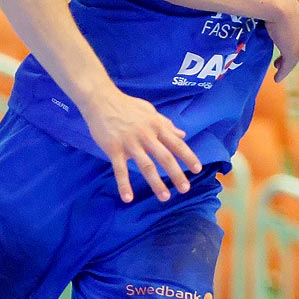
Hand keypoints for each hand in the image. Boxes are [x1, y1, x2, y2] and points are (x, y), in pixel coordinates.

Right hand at [83, 89, 204, 203]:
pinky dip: (124, 184)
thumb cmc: (127, 106)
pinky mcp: (113, 148)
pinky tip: (128, 198)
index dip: (188, 156)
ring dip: (156, 183)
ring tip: (165, 197)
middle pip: (165, 157)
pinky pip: (120, 169)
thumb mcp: (150, 111)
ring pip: (146, 166)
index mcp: (157, 126)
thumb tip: (182, 135)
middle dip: (176, 174)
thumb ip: (166, 124)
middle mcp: (146, 135)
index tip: (197, 169)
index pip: (176, 144)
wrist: (101, 100)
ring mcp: (130, 143)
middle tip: (185, 189)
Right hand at [266, 0, 298, 82]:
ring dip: (285, 66)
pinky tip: (276, 79)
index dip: (289, 42)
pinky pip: (288, 66)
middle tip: (278, 62)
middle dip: (289, 56)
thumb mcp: (276, 3)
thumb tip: (262, 2)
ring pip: (293, 58)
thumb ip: (272, 7)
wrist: (277, 4)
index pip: (297, 35)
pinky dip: (282, 73)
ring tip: (278, 71)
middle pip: (297, 48)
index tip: (282, 46)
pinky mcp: (293, 52)